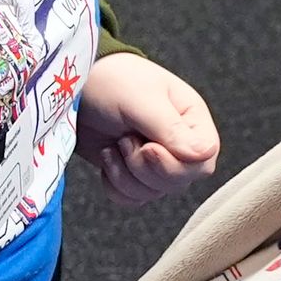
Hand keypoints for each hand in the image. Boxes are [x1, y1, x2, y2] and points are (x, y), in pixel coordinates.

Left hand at [75, 55, 219, 204]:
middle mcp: (180, 143)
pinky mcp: (133, 173)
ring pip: (154, 192)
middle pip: (179, 181)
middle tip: (125, 139)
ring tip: (115, 143)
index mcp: (192, 120)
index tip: (148, 146)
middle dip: (144, 168)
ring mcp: (157, 161)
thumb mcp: (141, 99)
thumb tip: (204, 155)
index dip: (174, 163)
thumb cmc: (112, 81)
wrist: (77, 87)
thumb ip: (171, 128)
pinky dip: (115, 185)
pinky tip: (108, 158)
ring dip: (126, 174)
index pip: (202, 161)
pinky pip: (134, 198)